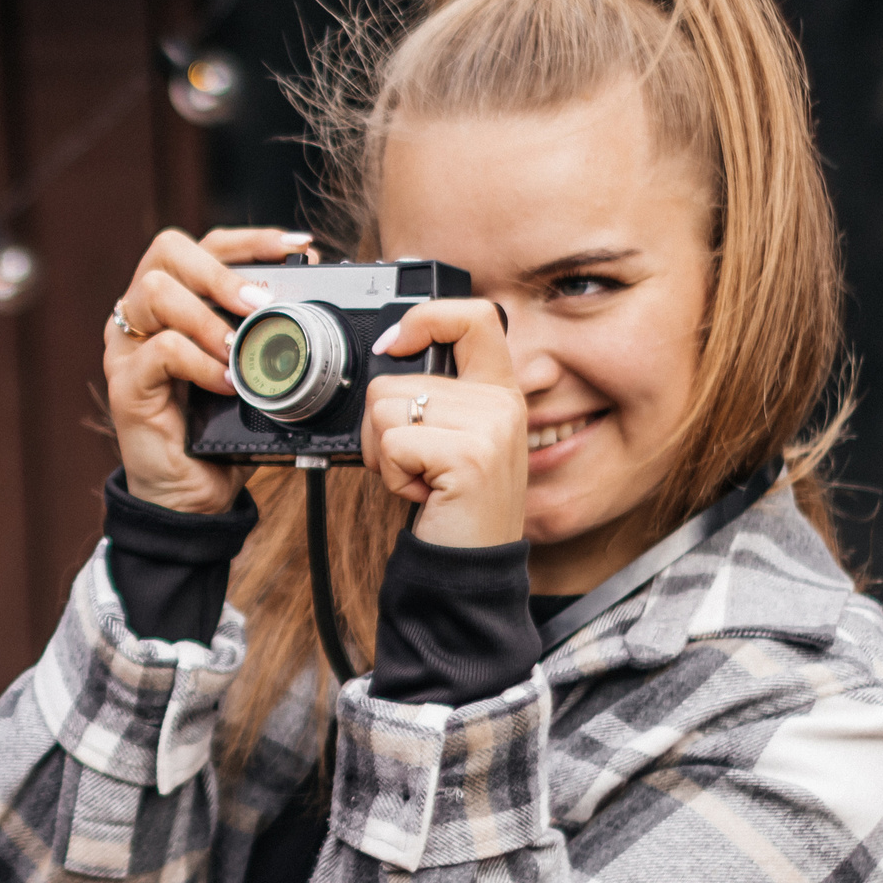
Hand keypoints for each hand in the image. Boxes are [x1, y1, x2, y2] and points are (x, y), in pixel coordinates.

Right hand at [105, 227, 312, 513]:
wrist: (193, 495)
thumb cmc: (221, 428)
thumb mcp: (251, 369)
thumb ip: (264, 331)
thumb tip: (311, 294)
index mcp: (172, 303)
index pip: (202, 245)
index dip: (249, 239)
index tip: (296, 248)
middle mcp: (141, 316)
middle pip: (167, 253)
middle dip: (222, 272)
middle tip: (261, 304)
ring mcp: (126, 348)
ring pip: (157, 293)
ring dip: (210, 317)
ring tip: (240, 350)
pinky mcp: (125, 385)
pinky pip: (160, 351)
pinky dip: (201, 362)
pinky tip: (228, 384)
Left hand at [359, 301, 524, 547]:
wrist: (471, 565)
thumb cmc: (452, 503)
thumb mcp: (455, 437)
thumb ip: (436, 395)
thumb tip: (390, 353)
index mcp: (499, 390)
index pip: (474, 317)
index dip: (427, 317)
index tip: (396, 343)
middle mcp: (501, 402)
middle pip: (394, 378)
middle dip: (382, 426)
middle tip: (416, 463)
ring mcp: (489, 427)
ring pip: (384, 409)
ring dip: (382, 454)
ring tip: (422, 478)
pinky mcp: (469, 455)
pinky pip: (390, 443)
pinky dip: (390, 475)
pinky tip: (424, 493)